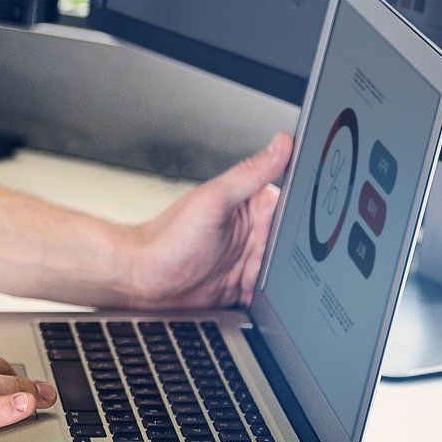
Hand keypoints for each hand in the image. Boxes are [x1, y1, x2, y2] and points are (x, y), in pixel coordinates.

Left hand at [122, 132, 291, 309]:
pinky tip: (252, 296)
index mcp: (251, 203)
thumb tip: (282, 143)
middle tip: (260, 259)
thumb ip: (250, 173)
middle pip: (290, 244)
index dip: (299, 218)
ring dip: (277, 279)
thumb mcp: (214, 200)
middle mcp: (252, 229)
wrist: (142, 277)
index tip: (293, 229)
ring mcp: (248, 258)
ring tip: (250, 277)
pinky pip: (268, 292)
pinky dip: (268, 299)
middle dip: (286, 256)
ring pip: (282, 270)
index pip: (291, 204)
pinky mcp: (243, 284)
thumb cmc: (167, 237)